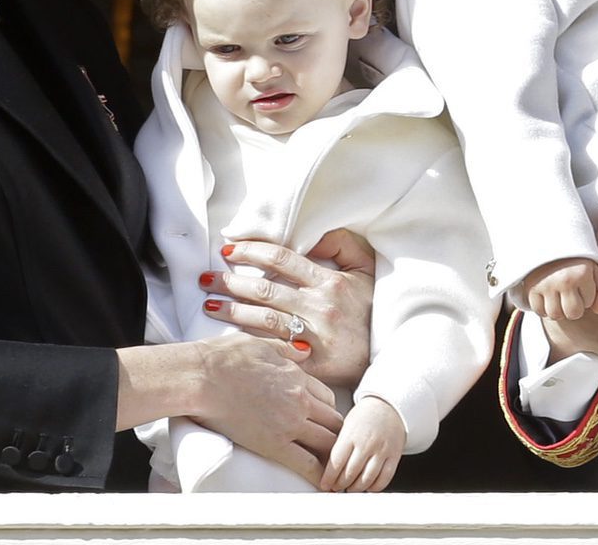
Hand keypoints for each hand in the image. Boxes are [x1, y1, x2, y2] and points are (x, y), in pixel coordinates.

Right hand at [186, 331, 343, 483]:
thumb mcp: (260, 343)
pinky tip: (322, 482)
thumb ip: (285, 349)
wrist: (201, 377)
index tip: (323, 421)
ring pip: (327, 442)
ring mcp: (289, 422)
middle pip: (333, 421)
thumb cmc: (222, 357)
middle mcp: (300, 400)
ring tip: (331, 466)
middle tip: (331, 446)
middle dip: (335, 434)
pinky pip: (306, 462)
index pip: (327, 398)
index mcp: (297, 376)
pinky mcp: (273, 443)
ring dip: (331, 453)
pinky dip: (318, 473)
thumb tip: (302, 351)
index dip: (328, 411)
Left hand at [199, 229, 376, 386]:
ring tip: (209, 304)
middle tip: (206, 278)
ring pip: (264, 319)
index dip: (251, 251)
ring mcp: (316, 336)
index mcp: (330, 281)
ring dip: (232, 310)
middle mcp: (321, 307)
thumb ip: (342, 245)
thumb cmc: (372, 310)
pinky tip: (230, 336)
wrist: (392, 356)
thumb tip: (313, 234)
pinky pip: (275, 348)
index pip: (281, 258)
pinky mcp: (313, 363)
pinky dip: (250, 340)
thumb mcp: (366, 270)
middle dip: (230, 281)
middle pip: (265, 289)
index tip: (229, 250)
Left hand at [319, 396, 405, 491]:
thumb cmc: (364, 417)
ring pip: (367, 479)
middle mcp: (367, 443)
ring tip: (350, 488)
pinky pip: (384, 478)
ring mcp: (382, 450)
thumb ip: (338, 446)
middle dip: (341, 484)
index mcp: (351, 435)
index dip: (329, 478)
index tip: (325, 485)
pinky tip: (367, 486)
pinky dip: (374, 487)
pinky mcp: (394, 456)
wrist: (389, 407)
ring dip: (356, 488)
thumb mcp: (346, 426)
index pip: (336, 462)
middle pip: (350, 473)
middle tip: (336, 487)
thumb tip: (327, 470)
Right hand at [521, 257, 597, 320]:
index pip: (588, 303)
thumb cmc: (574, 258)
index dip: (586, 296)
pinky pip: (539, 311)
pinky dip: (542, 308)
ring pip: (555, 315)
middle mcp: (565, 280)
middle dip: (573, 307)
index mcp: (583, 274)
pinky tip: (546, 297)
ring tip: (558, 296)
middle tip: (569, 295)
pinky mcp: (531, 288)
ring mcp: (546, 285)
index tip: (580, 283)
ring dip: (558, 309)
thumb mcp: (592, 267)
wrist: (545, 240)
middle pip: (573, 314)